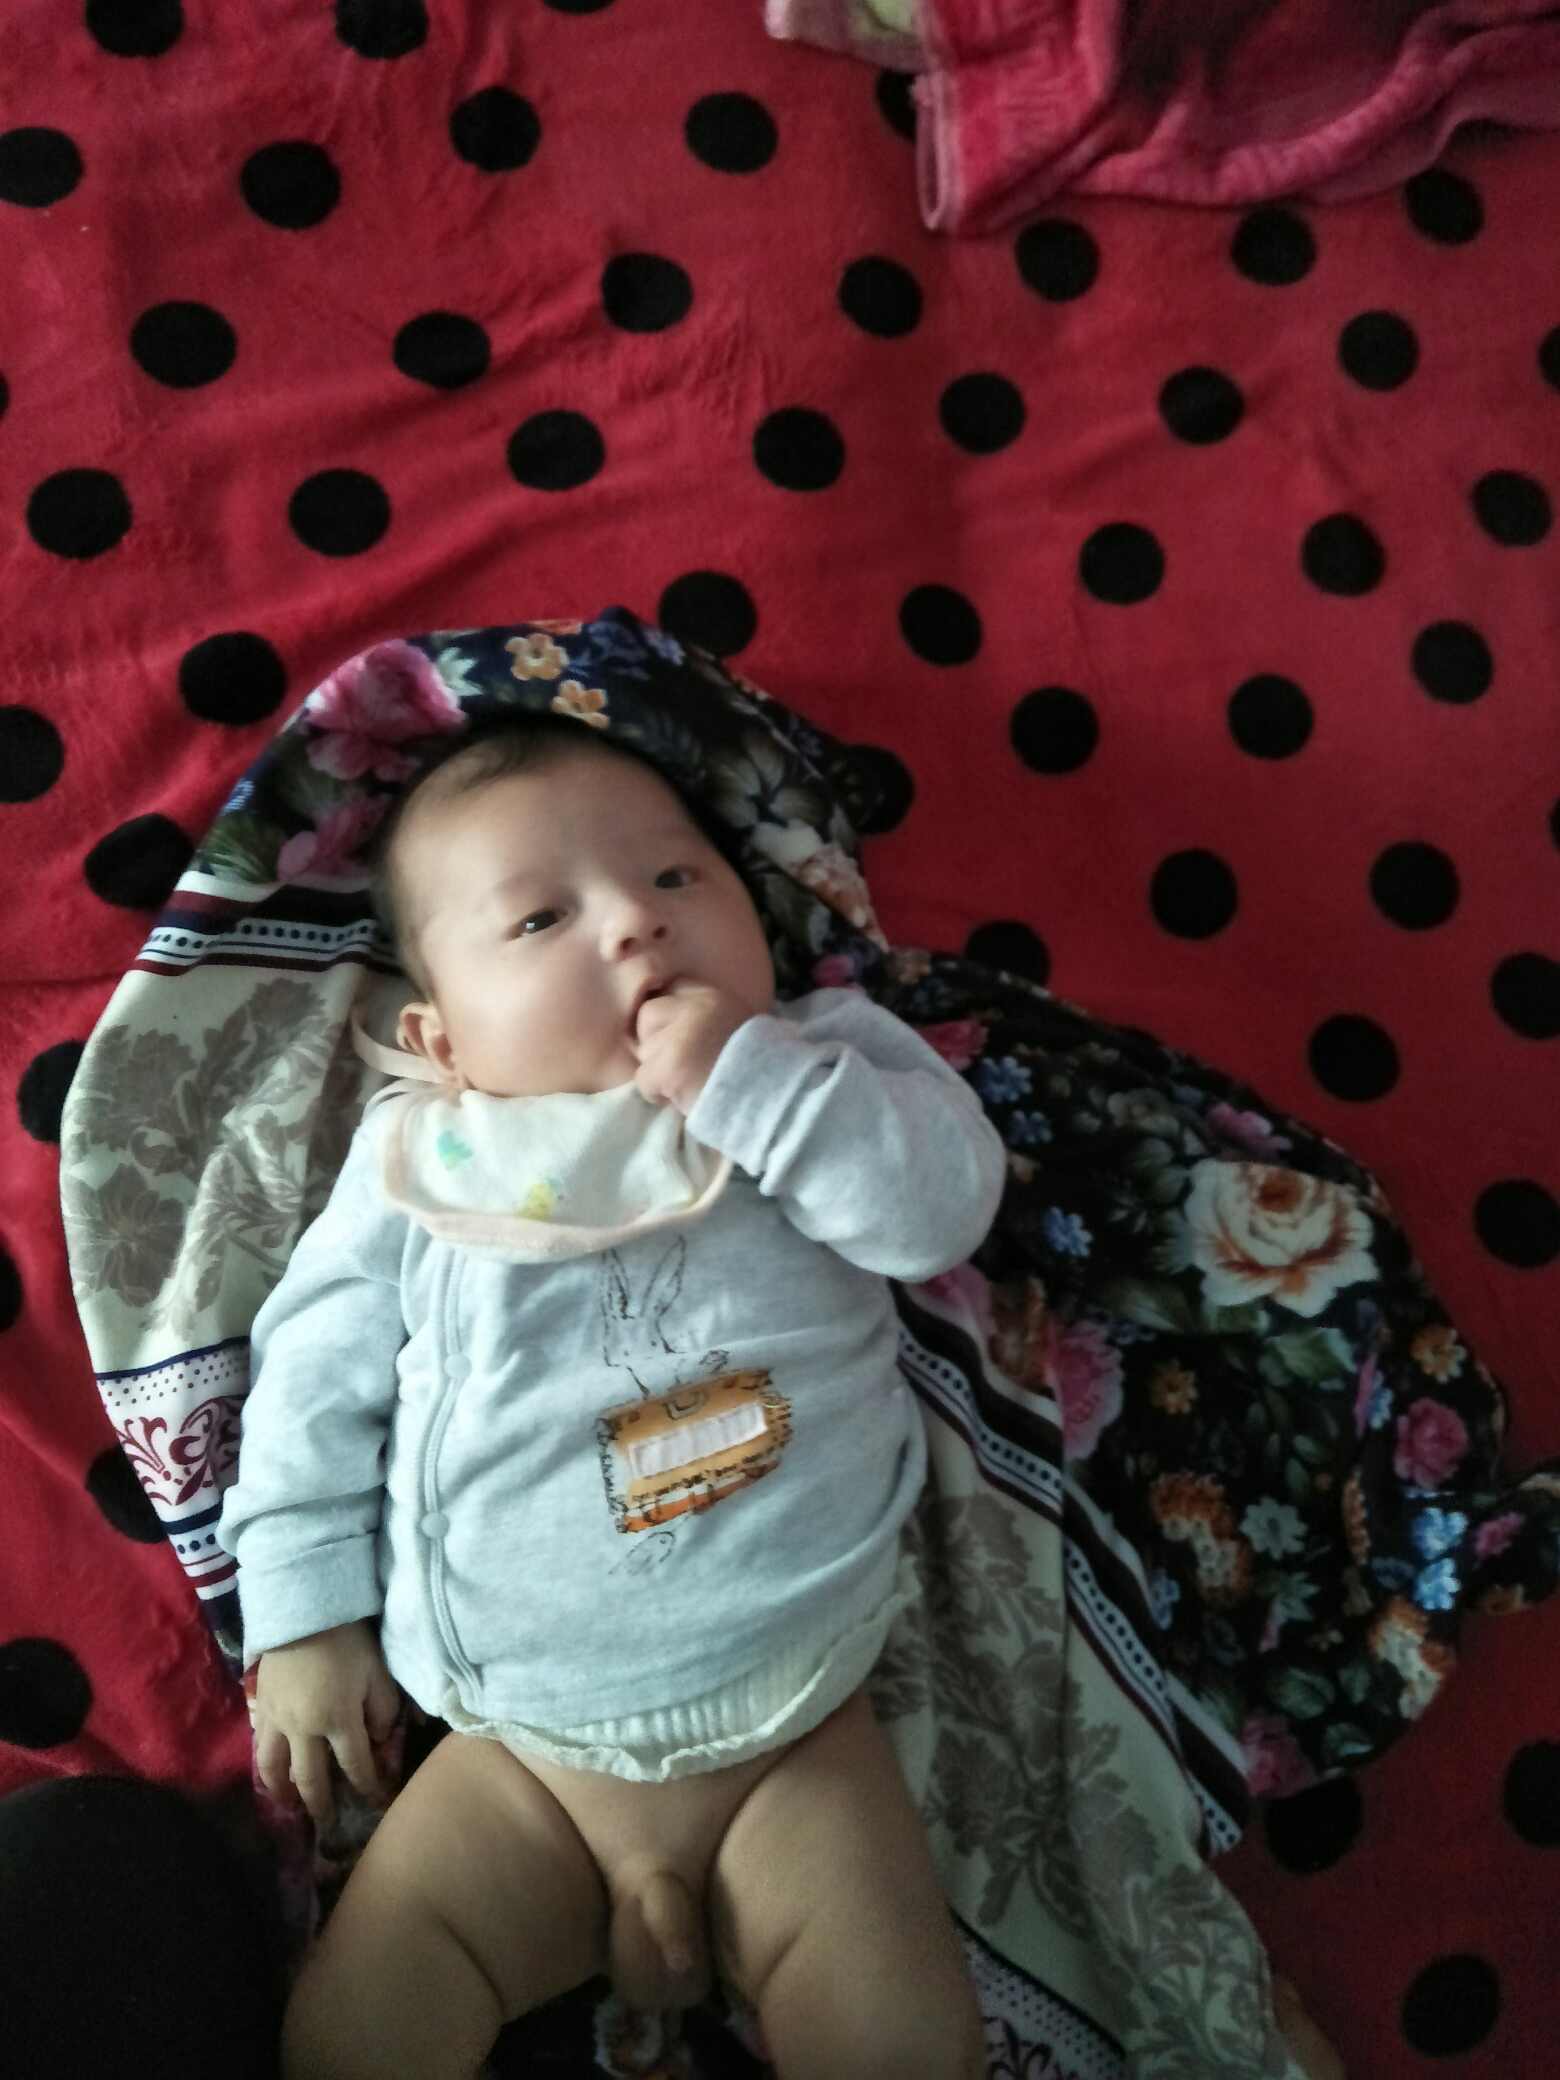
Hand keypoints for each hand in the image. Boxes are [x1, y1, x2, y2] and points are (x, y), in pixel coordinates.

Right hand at [253, 1618, 401, 1829]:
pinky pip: (260, 1745)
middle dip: (322, 1805)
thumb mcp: (378, 1672)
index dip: (368, 1787)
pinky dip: (265, 1765)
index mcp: (339, 1720)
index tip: (377, 1802)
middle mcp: (305, 1729)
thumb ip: (384, 1710)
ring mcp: (278, 1719)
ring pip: (274, 1769)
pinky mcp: (260, 1706)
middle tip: (328, 1823)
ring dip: (284, 1792)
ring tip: (289, 1805)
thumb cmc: (348, 1639)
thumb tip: (380, 1739)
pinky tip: (271, 1769)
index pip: (356, 1766)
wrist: (304, 1608)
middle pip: (311, 1779)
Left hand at [632, 981, 749, 1113]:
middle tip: (678, 1063)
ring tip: (686, 1082)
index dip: (668, 1014)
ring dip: (657, 1071)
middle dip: (654, 1041)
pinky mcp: (670, 1067)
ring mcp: (680, 1037)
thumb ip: (705, 1018)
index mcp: (713, 996)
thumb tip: (668, 1026)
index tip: (677, 1035)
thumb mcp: (736, 1027)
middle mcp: (694, 1008)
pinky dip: (656, 1094)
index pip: (671, 988)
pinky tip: (682, 1097)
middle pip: (647, 1015)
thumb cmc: (755, 1069)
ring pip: (643, 1050)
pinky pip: (643, 1079)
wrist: (770, 1097)